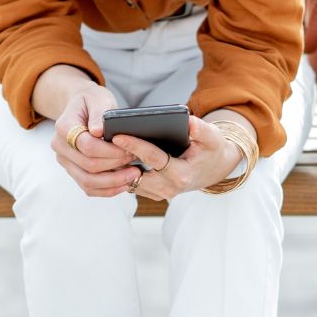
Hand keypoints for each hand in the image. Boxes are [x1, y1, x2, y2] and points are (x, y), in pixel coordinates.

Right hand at [51, 82, 139, 196]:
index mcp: (64, 127)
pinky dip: (108, 189)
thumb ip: (99, 112)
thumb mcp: (98, 98)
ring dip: (113, 182)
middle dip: (116, 165)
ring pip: (88, 182)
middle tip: (135, 160)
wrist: (81, 108)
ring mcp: (65, 161)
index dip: (111, 151)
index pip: (88, 146)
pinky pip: (89, 188)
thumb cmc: (92, 101)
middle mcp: (60, 147)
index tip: (130, 149)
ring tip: (134, 175)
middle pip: (89, 166)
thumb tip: (97, 131)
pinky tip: (124, 184)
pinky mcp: (73, 171)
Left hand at [109, 115, 245, 200]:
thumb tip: (188, 122)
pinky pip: (131, 184)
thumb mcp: (212, 137)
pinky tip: (110, 156)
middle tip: (102, 142)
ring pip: (130, 182)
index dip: (135, 146)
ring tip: (102, 147)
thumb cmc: (211, 149)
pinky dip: (121, 172)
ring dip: (116, 168)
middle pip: (136, 174)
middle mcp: (169, 188)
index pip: (153, 159)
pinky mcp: (152, 193)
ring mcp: (160, 193)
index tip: (118, 135)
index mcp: (181, 174)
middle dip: (118, 160)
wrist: (214, 169)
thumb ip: (201, 130)